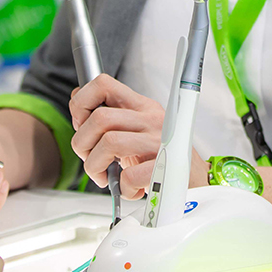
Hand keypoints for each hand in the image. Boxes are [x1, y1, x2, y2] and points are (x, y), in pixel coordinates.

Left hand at [69, 75, 201, 198]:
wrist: (194, 181)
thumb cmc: (159, 156)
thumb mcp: (136, 129)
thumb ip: (109, 115)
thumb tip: (76, 97)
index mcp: (141, 106)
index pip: (103, 84)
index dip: (81, 102)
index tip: (80, 123)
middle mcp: (151, 119)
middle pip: (100, 118)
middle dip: (82, 143)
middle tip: (89, 158)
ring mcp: (159, 141)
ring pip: (109, 143)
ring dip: (95, 166)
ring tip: (104, 176)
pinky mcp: (164, 167)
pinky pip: (129, 175)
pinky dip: (121, 187)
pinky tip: (127, 187)